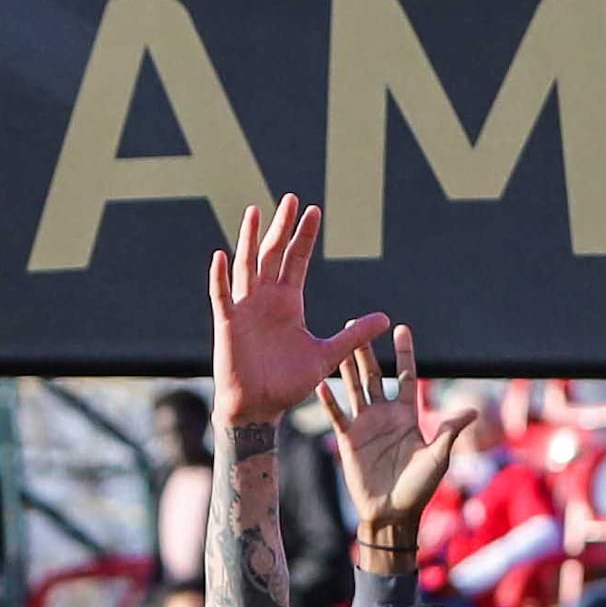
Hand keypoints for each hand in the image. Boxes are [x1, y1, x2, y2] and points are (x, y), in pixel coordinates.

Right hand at [207, 191, 389, 426]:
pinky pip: (222, 295)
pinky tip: (222, 254)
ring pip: (247, 266)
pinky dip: (220, 276)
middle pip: (274, 254)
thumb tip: (385, 319)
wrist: (260, 408)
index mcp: (289, 303)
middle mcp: (266, 299)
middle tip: (290, 198)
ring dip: (250, 239)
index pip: (298, 260)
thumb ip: (353, 336)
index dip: (305, 236)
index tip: (315, 210)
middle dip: (282, 227)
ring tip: (255, 211)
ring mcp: (245, 309)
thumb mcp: (327, 356)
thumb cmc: (287, 384)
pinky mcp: (228, 324)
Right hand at [327, 324, 478, 547]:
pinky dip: (329, 400)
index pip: (405, 377)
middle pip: (374, 375)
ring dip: (346, 366)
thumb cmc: (419, 487)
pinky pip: (337, 415)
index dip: (404, 354)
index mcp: (407, 415)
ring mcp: (364, 425)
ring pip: (353, 388)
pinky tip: (320, 382)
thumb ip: (449, 431)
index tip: (400, 328)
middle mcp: (384, 414)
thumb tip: (473, 411)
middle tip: (358, 324)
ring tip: (337, 342)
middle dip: (366, 351)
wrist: (393, 513)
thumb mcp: (438, 458)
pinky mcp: (348, 439)